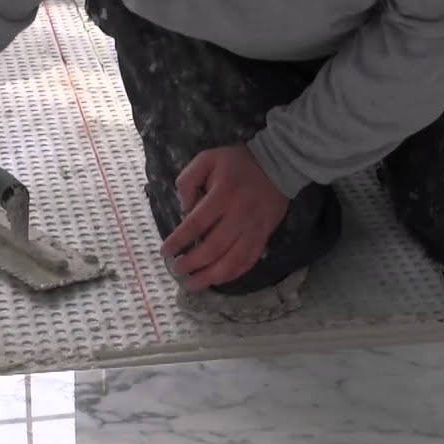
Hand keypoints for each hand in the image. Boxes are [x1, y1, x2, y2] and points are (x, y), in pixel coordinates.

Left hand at [160, 145, 288, 290]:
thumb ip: (188, 181)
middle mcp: (239, 215)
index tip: (165, 251)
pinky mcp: (264, 236)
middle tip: (176, 270)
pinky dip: (232, 275)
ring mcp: (254, 229)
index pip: (196, 224)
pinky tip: (217, 280)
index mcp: (222, 195)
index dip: (179, 241)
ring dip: (210, 277)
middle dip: (192, 263)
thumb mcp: (206, 159)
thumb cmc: (237, 162)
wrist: (278, 164)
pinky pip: (248, 261)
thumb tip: (184, 209)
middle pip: (213, 248)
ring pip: (232, 261)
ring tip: (193, 284)